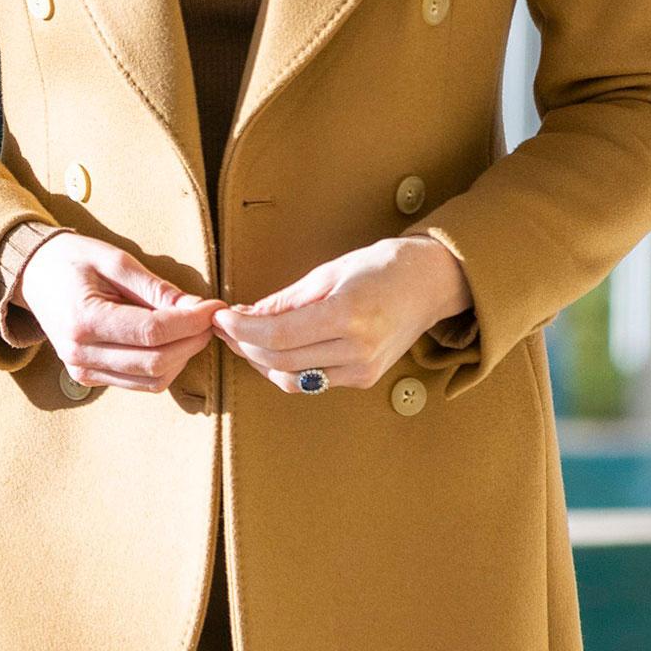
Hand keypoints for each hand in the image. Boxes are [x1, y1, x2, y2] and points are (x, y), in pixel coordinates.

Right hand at [15, 233, 221, 393]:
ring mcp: (82, 369)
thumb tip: (199, 309)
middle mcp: (80, 353)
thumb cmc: (72, 260)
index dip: (192, 322)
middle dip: (192, 341)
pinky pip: (139, 383)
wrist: (33, 275)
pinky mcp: (88, 377)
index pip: (153, 333)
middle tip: (208, 318)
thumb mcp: (115, 261)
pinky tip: (169, 342)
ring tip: (190, 329)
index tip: (214, 306)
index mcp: (84, 320)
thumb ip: (156, 289)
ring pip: (152, 380)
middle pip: (157, 362)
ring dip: (181, 358)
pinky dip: (163, 366)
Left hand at [213, 236, 472, 393]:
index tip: (220, 317)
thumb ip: (285, 300)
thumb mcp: (328, 273)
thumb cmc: (379, 268)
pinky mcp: (364, 380)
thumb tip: (244, 316)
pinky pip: (312, 382)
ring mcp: (363, 370)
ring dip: (259, 362)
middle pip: (280, 360)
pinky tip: (271, 349)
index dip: (240, 330)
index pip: (278, 336)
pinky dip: (285, 368)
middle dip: (243, 345)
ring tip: (242, 338)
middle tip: (224, 327)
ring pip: (292, 380)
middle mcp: (358, 350)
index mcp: (349, 316)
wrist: (430, 284)